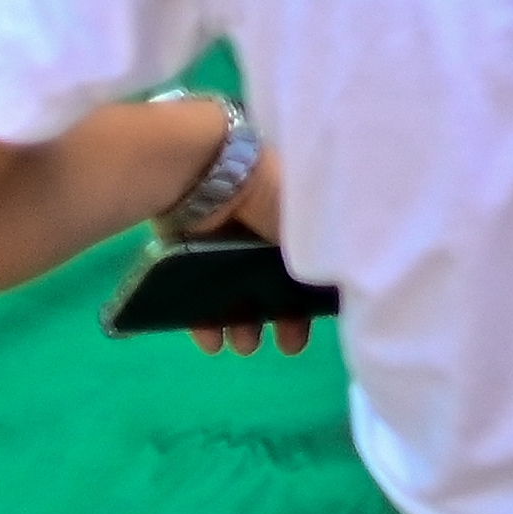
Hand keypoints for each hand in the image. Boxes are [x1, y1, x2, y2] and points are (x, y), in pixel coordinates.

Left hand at [181, 143, 312, 355]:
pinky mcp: (183, 247)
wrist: (204, 168)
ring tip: (243, 346)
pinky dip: (203, 316)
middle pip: (269, 278)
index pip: (304, 260)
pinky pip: (196, 288)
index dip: (308, 294)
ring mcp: (219, 237)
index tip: (311, 322)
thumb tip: (328, 284)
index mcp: (290, 212)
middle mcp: (257, 223)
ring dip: (241, 321)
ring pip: (233, 289)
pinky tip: (210, 340)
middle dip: (277, 313)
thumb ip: (315, 252)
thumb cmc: (265, 190)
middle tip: (285, 345)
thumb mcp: (304, 221)